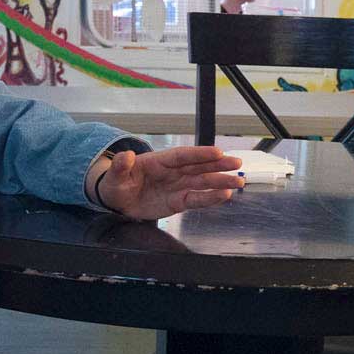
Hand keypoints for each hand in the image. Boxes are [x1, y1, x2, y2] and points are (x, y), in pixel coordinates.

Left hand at [93, 145, 243, 219]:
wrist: (118, 201)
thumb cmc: (117, 184)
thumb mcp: (114, 176)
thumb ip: (120, 166)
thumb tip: (125, 155)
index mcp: (159, 161)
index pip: (182, 155)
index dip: (199, 154)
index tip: (217, 152)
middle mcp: (173, 172)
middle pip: (199, 167)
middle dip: (218, 166)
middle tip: (237, 163)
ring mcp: (177, 186)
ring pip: (203, 183)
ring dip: (221, 182)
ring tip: (239, 182)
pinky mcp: (178, 201)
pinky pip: (196, 200)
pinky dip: (210, 199)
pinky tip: (224, 196)